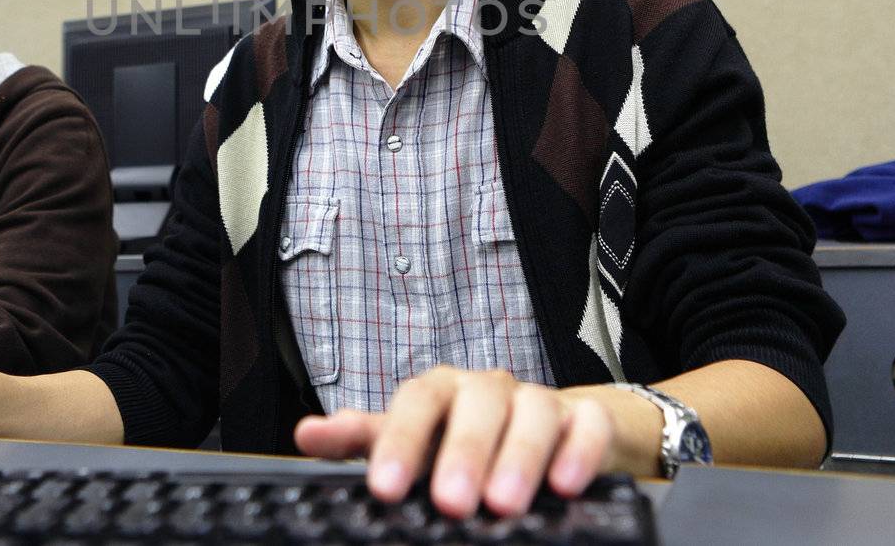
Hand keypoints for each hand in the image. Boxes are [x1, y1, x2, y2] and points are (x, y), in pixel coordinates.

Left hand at [295, 367, 638, 517]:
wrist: (550, 432)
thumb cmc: (465, 440)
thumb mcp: (413, 443)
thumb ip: (362, 440)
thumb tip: (307, 434)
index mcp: (441, 392)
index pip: (415, 403)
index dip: (399, 442)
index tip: (384, 487)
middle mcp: (488, 389)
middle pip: (475, 404)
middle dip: (462, 453)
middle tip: (450, 503)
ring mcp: (540, 400)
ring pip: (532, 410)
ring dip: (519, 456)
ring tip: (504, 505)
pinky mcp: (586, 419)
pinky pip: (587, 425)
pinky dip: (578, 451)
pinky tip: (566, 485)